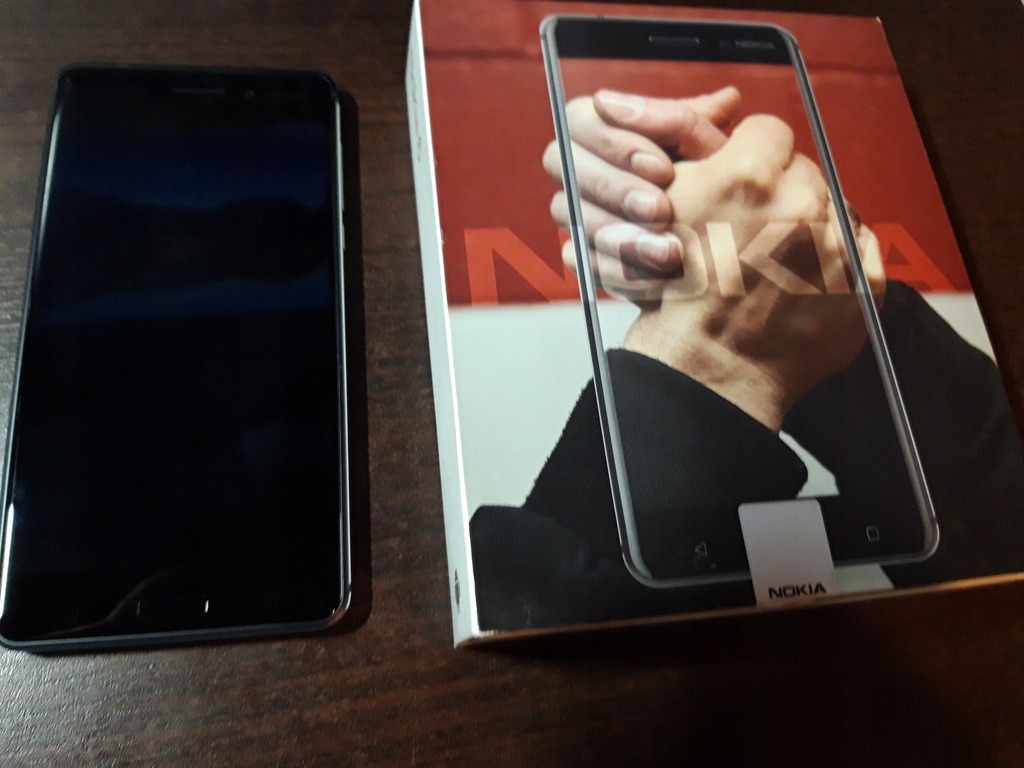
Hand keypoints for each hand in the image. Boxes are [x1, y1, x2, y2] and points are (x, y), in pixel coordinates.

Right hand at [542, 87, 741, 298]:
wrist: (712, 244)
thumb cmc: (710, 184)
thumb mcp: (710, 152)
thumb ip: (708, 129)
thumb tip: (726, 100)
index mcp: (599, 128)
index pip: (581, 120)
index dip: (616, 143)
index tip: (663, 169)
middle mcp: (577, 166)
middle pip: (566, 165)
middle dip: (615, 188)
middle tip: (661, 210)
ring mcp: (574, 211)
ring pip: (573, 216)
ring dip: (621, 234)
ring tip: (669, 250)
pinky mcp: (581, 254)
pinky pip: (582, 261)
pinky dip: (621, 270)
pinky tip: (658, 276)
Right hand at [624, 114, 885, 429]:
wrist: (705, 369)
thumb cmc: (677, 297)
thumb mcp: (663, 210)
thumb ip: (696, 161)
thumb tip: (721, 135)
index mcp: (750, 176)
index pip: (769, 131)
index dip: (752, 155)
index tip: (745, 181)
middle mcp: (801, 203)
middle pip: (804, 169)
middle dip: (782, 192)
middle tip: (754, 231)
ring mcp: (837, 244)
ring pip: (832, 206)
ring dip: (810, 224)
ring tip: (776, 262)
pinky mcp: (863, 283)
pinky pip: (862, 248)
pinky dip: (838, 259)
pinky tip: (803, 279)